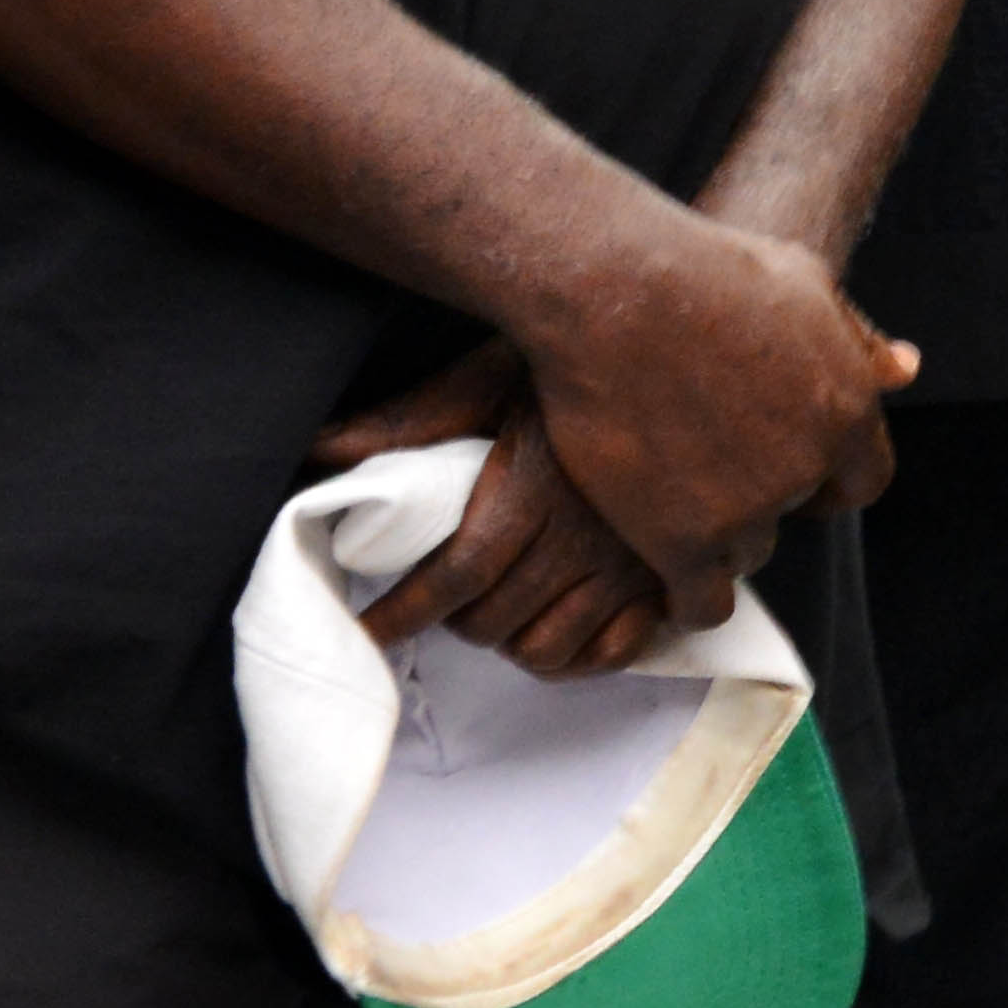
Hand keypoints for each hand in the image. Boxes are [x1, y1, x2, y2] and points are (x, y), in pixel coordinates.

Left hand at [312, 342, 667, 680]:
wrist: (688, 349)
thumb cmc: (581, 362)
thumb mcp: (490, 375)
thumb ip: (407, 420)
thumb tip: (318, 447)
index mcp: (536, 484)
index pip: (456, 576)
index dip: (402, 612)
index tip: (369, 630)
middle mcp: (589, 531)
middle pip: (494, 621)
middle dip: (453, 621)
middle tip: (444, 600)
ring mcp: (637, 560)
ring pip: (548, 649)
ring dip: (508, 642)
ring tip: (499, 611)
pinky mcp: (673, 573)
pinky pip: (614, 654)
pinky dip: (577, 658)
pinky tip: (557, 627)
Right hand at [503, 210, 913, 636]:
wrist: (618, 294)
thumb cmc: (708, 272)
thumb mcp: (805, 284)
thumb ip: (855, 341)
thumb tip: (905, 369)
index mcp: (847, 410)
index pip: (863, 479)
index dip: (829, 481)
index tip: (794, 476)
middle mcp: (807, 467)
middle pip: (792, 512)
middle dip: (760, 495)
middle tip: (710, 467)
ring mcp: (745, 510)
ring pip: (746, 552)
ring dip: (717, 535)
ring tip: (673, 497)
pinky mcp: (681, 542)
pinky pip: (702, 602)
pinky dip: (688, 600)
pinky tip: (668, 581)